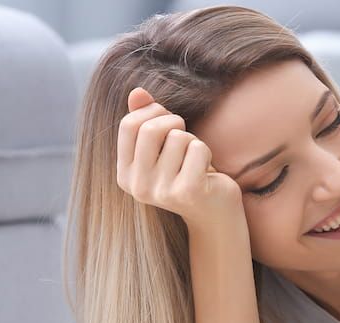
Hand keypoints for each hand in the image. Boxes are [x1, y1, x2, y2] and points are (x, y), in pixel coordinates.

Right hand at [115, 87, 242, 226]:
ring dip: (193, 141)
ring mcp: (162, 192)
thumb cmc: (186, 172)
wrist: (214, 212)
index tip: (167, 119)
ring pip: (178, 137)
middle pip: (150, 129)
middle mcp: (138, 187)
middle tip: (185, 135)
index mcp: (125, 175)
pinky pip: (197, 148)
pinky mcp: (188, 191)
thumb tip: (137, 92)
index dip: (152, 112)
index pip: (128, 125)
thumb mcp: (162, 146)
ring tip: (194, 160)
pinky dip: (206, 152)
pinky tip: (206, 171)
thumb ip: (146, 119)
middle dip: (174, 122)